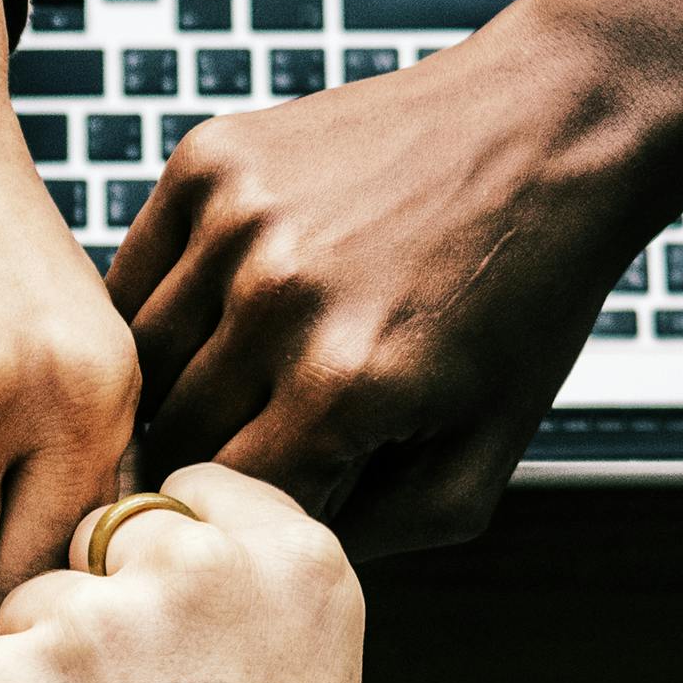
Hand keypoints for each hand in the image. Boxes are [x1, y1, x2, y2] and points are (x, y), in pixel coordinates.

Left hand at [0, 467, 363, 682]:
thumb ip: (243, 599)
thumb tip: (162, 540)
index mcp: (295, 560)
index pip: (186, 491)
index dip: (164, 567)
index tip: (173, 638)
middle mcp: (197, 567)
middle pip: (98, 539)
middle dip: (99, 613)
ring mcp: (91, 618)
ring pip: (27, 609)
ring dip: (41, 679)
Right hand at [111, 7, 654, 555]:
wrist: (549, 128)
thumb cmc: (524, 300)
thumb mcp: (483, 456)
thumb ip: (376, 534)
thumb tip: (267, 555)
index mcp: (344, 387)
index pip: (226, 504)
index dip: (245, 519)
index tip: (270, 505)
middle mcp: (277, 299)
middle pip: (171, 436)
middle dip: (206, 458)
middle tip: (250, 449)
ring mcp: (236, 220)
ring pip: (138, 359)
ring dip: (174, 387)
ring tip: (236, 385)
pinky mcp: (209, 161)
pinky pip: (133, 274)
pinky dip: (159, 309)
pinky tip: (216, 316)